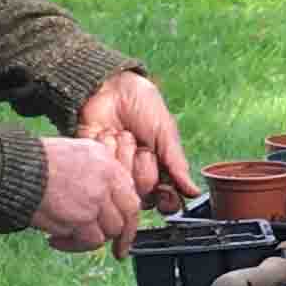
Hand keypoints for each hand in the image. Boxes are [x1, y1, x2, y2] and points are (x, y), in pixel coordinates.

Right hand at [32, 134, 145, 254]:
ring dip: (88, 240)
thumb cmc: (33, 163)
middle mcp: (107, 178)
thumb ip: (94, 175)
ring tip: (65, 237)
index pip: (130, 193)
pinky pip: (90, 241)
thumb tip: (103, 202)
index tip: (125, 228)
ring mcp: (96, 198)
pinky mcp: (82, 218)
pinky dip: (73, 246)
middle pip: (127, 214)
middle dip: (122, 236)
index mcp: (106, 161)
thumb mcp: (73, 154)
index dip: (129, 215)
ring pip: (109, 231)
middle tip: (117, 250)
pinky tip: (55, 240)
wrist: (13, 168)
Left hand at [74, 70, 195, 205]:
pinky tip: (106, 133)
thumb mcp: (166, 133)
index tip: (165, 189)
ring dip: (124, 153)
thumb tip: (193, 192)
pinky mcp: (93, 162)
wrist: (111, 86)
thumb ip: (177, 164)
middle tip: (142, 145)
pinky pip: (102, 169)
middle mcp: (135, 174)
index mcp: (157, 170)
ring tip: (122, 134)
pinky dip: (107, 147)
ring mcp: (113, 170)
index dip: (165, 197)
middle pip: (143, 192)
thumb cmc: (142, 105)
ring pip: (122, 182)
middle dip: (144, 166)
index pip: (164, 199)